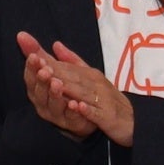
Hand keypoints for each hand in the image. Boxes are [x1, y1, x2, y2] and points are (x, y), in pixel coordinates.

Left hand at [15, 32, 134, 144]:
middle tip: (36, 63)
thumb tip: (55, 44)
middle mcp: (94, 84)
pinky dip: (86, 109)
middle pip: (72, 76)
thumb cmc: (109, 99)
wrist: (134, 120)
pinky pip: (95, 113)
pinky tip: (76, 107)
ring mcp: (101, 100)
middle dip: (54, 70)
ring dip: (68, 88)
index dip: (48, 61)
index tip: (30, 53)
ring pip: (82, 92)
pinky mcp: (107, 116)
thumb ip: (73, 61)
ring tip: (53, 82)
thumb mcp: (91, 77)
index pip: (65, 66)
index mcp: (88, 74)